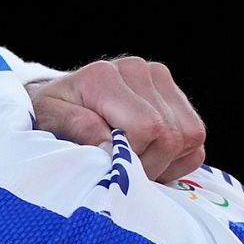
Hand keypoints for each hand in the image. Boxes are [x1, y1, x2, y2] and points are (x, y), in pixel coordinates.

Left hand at [28, 57, 205, 181]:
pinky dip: (175, 159)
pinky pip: (196, 140)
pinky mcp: (175, 96)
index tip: (107, 167)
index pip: (146, 127)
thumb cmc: (50, 115)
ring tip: (131, 165)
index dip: (132, 158)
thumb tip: (108, 144)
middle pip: (171, 135)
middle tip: (119, 172)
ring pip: (191, 136)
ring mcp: (161, 80)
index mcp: (105, 77)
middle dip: (147, 165)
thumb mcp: (48, 120)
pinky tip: (146, 158)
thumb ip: (75, 127)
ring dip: (164, 162)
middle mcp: (140, 70)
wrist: (60, 102)